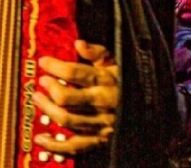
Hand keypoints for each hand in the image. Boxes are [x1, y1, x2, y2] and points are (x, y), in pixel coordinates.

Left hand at [32, 40, 117, 155]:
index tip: (43, 61)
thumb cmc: (128, 79)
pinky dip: (55, 145)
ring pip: (66, 119)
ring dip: (47, 110)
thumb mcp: (116, 61)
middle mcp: (102, 103)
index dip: (55, 66)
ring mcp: (100, 123)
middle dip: (50, 88)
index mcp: (106, 80)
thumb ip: (97, 52)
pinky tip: (41, 138)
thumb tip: (78, 43)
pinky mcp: (99, 140)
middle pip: (66, 98)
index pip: (75, 72)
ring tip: (37, 99)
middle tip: (42, 81)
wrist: (152, 106)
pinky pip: (74, 146)